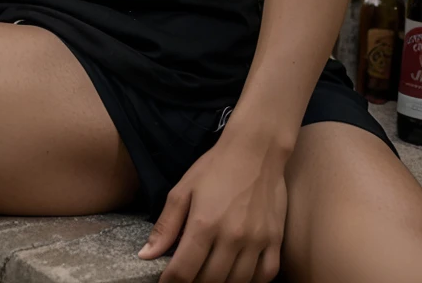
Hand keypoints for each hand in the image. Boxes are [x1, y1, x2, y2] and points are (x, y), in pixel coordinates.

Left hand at [138, 128, 287, 282]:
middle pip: (210, 281)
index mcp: (204, 224)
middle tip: (187, 277)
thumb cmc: (214, 167)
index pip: (184, 271)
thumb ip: (166, 226)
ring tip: (209, 275)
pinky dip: (251, 282)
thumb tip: (146, 255)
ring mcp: (256, 241)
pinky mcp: (275, 241)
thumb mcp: (183, 190)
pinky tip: (238, 275)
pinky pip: (265, 275)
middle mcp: (232, 237)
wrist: (256, 150)